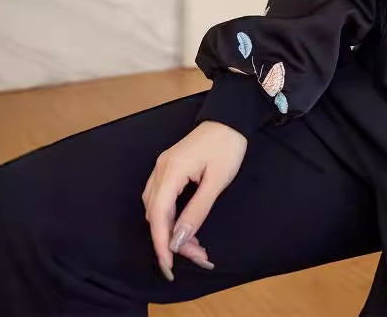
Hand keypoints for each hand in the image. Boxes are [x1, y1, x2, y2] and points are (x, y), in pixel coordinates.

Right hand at [141, 120, 247, 280]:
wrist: (230, 118)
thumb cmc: (228, 146)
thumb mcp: (217, 181)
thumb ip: (197, 211)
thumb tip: (178, 241)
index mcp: (171, 171)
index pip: (159, 216)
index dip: (161, 244)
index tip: (169, 268)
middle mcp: (160, 170)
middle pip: (156, 215)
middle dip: (172, 240)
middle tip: (197, 256)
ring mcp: (162, 168)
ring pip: (157, 209)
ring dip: (172, 230)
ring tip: (195, 245)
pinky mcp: (168, 168)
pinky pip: (162, 199)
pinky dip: (171, 217)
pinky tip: (186, 227)